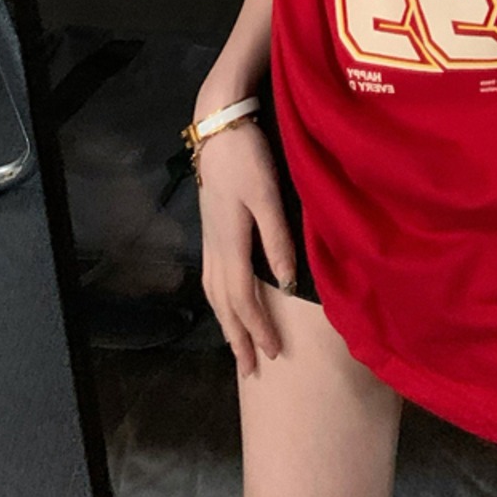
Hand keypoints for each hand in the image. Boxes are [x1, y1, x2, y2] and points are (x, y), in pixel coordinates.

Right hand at [196, 118, 296, 376]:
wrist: (218, 125)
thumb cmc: (247, 157)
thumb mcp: (267, 195)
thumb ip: (277, 238)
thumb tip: (287, 284)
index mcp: (231, 243)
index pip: (244, 300)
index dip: (258, 329)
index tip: (274, 355)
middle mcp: (215, 247)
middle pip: (224, 304)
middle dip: (238, 337)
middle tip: (251, 370)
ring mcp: (210, 238)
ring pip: (214, 293)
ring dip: (226, 322)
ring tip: (237, 345)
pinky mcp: (210, 227)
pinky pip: (212, 277)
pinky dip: (219, 300)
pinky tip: (226, 301)